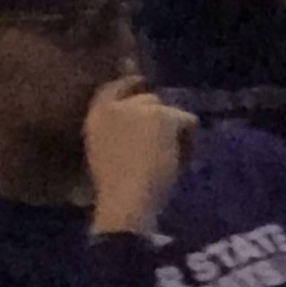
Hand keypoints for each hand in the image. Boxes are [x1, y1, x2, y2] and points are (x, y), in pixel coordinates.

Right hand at [83, 80, 200, 238]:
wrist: (125, 202)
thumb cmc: (116, 189)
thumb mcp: (105, 153)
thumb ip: (118, 131)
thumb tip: (143, 120)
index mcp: (95, 116)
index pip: (113, 87)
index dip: (131, 84)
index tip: (142, 85)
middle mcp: (115, 105)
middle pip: (148, 99)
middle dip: (159, 120)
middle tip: (163, 148)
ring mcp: (139, 108)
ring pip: (170, 112)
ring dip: (174, 133)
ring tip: (170, 161)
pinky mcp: (162, 116)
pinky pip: (189, 121)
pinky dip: (189, 142)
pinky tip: (180, 163)